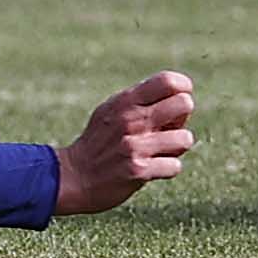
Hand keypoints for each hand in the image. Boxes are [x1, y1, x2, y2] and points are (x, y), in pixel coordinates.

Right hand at [51, 69, 195, 215]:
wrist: (72, 177)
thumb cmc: (99, 142)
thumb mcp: (113, 111)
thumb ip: (142, 103)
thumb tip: (181, 100)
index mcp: (125, 101)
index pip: (168, 81)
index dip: (182, 89)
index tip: (177, 101)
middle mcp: (131, 120)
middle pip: (184, 104)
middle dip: (183, 117)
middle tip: (168, 128)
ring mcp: (134, 145)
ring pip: (185, 138)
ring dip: (178, 147)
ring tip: (161, 151)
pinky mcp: (138, 171)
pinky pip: (174, 166)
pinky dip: (168, 169)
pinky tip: (153, 169)